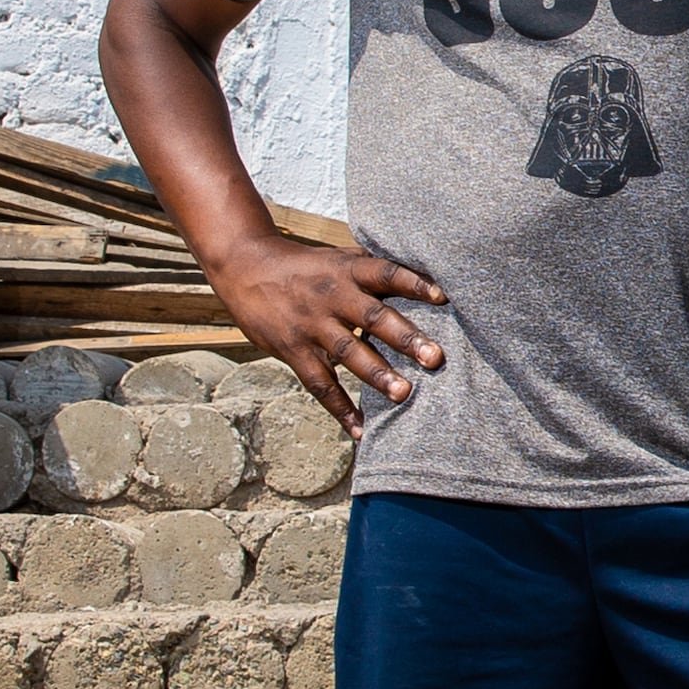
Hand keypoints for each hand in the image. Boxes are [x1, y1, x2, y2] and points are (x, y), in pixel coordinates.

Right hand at [211, 236, 448, 422]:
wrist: (245, 268)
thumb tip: (424, 278)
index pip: (386, 273)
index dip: (414, 283)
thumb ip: (373, 271)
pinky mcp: (293, 350)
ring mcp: (313, 325)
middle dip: (406, 338)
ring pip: (348, 352)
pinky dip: (340, 409)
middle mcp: (334, 297)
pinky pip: (319, 384)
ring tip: (404, 395)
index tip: (443, 297)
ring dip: (377, 375)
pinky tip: (360, 430)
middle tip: (435, 358)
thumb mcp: (338, 258)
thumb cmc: (305, 266)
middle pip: (374, 317)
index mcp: (348, 270)